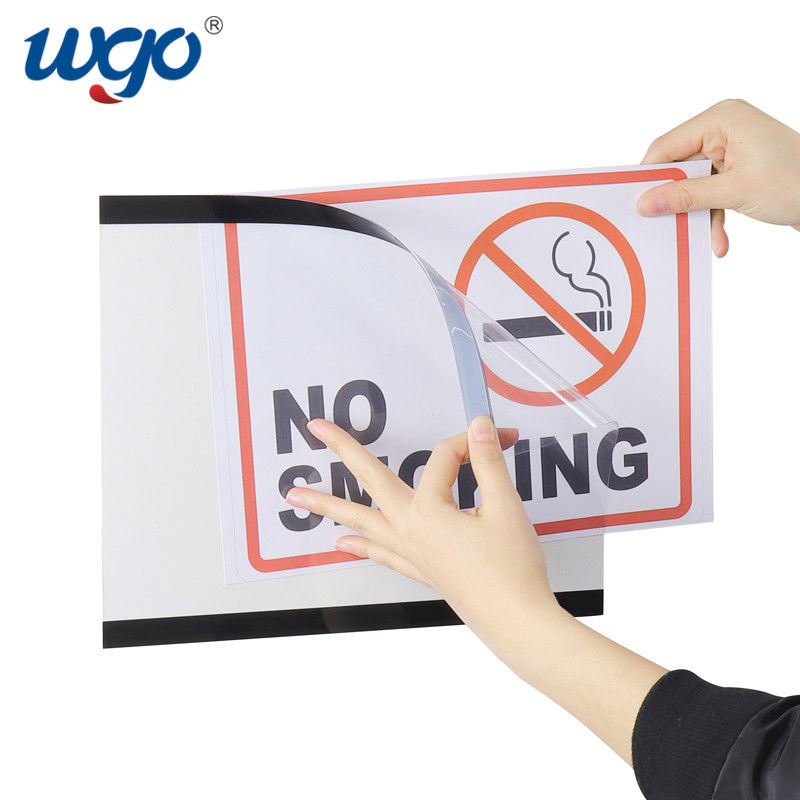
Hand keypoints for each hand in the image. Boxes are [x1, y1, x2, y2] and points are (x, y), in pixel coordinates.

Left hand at [285, 416, 558, 629]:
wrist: (515, 621)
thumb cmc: (512, 570)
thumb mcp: (505, 506)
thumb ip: (488, 462)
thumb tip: (477, 428)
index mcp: (429, 511)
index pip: (446, 458)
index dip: (474, 444)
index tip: (500, 438)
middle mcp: (410, 530)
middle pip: (369, 480)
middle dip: (342, 450)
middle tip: (316, 429)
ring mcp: (411, 552)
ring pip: (360, 521)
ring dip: (328, 506)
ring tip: (296, 496)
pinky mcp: (420, 570)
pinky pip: (379, 552)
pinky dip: (359, 544)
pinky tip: (343, 542)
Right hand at [637, 99, 799, 256]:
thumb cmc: (798, 182)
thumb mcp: (735, 192)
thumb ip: (685, 197)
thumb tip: (645, 202)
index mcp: (721, 120)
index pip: (666, 146)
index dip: (649, 176)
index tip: (635, 204)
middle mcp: (723, 129)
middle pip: (678, 168)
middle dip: (676, 201)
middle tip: (664, 225)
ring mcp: (731, 149)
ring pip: (693, 185)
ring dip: (697, 215)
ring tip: (706, 238)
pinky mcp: (738, 168)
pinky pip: (710, 193)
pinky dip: (712, 216)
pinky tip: (720, 239)